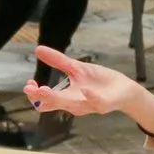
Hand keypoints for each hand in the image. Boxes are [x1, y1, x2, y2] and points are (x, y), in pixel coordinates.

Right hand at [22, 47, 153, 121]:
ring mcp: (88, 104)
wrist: (124, 89)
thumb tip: (38, 49)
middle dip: (39, 97)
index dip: (34, 94)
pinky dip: (89, 96)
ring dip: (56, 98)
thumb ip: (58, 61)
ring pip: (69, 105)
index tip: (29, 84)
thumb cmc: (99, 81)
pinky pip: (95, 102)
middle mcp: (74, 104)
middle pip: (52, 104)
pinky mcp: (104, 104)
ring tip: (44, 89)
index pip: (44, 101)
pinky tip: (83, 88)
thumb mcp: (76, 68)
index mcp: (66, 97)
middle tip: (30, 88)